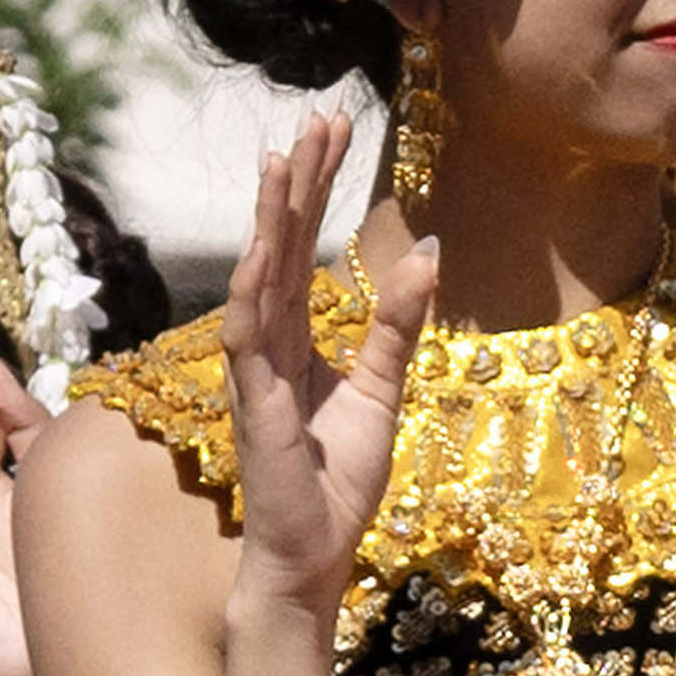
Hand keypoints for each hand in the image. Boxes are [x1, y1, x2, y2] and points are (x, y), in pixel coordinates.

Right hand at [218, 109, 434, 625]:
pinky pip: (248, 337)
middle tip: (320, 119)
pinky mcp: (254, 404)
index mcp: (297, 339)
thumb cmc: (338, 482)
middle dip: (299, 182)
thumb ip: (399, 324)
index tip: (336, 131)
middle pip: (281, 245)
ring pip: (258, 277)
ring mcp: (255, 371)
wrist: (314, 556)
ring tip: (283, 158)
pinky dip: (252, 291)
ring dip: (270, 219)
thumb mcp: (386, 390)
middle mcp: (268, 343)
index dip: (318, 189)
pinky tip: (261, 250)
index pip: (304, 247)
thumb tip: (427, 251)